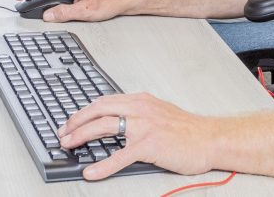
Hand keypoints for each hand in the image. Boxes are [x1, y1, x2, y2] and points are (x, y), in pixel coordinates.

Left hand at [57, 93, 216, 178]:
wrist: (210, 138)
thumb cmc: (188, 130)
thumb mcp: (160, 114)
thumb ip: (138, 115)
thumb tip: (115, 124)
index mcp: (141, 100)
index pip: (105, 101)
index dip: (84, 111)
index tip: (71, 121)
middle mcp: (141, 108)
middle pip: (99, 109)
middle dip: (76, 121)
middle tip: (63, 133)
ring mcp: (144, 125)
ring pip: (104, 126)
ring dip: (82, 136)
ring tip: (68, 145)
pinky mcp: (149, 145)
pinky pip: (120, 156)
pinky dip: (102, 166)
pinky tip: (92, 172)